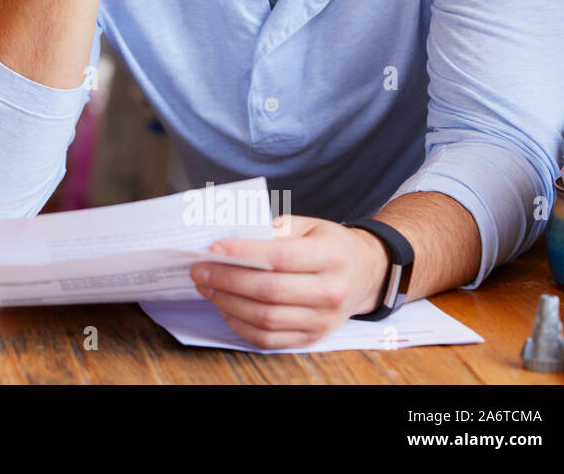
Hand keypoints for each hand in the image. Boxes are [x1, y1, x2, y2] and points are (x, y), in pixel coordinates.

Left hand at [189, 215, 389, 348]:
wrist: (364, 273)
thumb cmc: (328, 244)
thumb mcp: (307, 225)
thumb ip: (272, 231)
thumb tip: (228, 240)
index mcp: (332, 256)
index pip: (281, 257)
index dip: (244, 253)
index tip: (213, 249)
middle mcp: (332, 291)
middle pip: (270, 291)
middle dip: (227, 280)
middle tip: (199, 269)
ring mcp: (323, 320)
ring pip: (266, 318)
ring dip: (228, 303)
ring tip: (206, 286)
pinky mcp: (313, 338)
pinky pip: (269, 339)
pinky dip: (241, 325)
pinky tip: (225, 307)